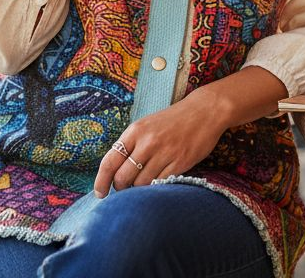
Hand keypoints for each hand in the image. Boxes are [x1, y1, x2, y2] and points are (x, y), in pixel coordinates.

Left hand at [93, 93, 226, 196]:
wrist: (204, 111)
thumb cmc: (172, 121)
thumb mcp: (146, 126)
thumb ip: (131, 145)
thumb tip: (114, 174)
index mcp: (135, 131)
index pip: (109, 161)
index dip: (101, 181)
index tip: (99, 194)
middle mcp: (147, 142)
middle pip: (123, 178)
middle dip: (121, 188)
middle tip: (126, 188)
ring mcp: (164, 153)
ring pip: (141, 184)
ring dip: (139, 189)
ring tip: (144, 183)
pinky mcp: (180, 163)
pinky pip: (160, 184)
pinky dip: (156, 187)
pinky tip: (159, 181)